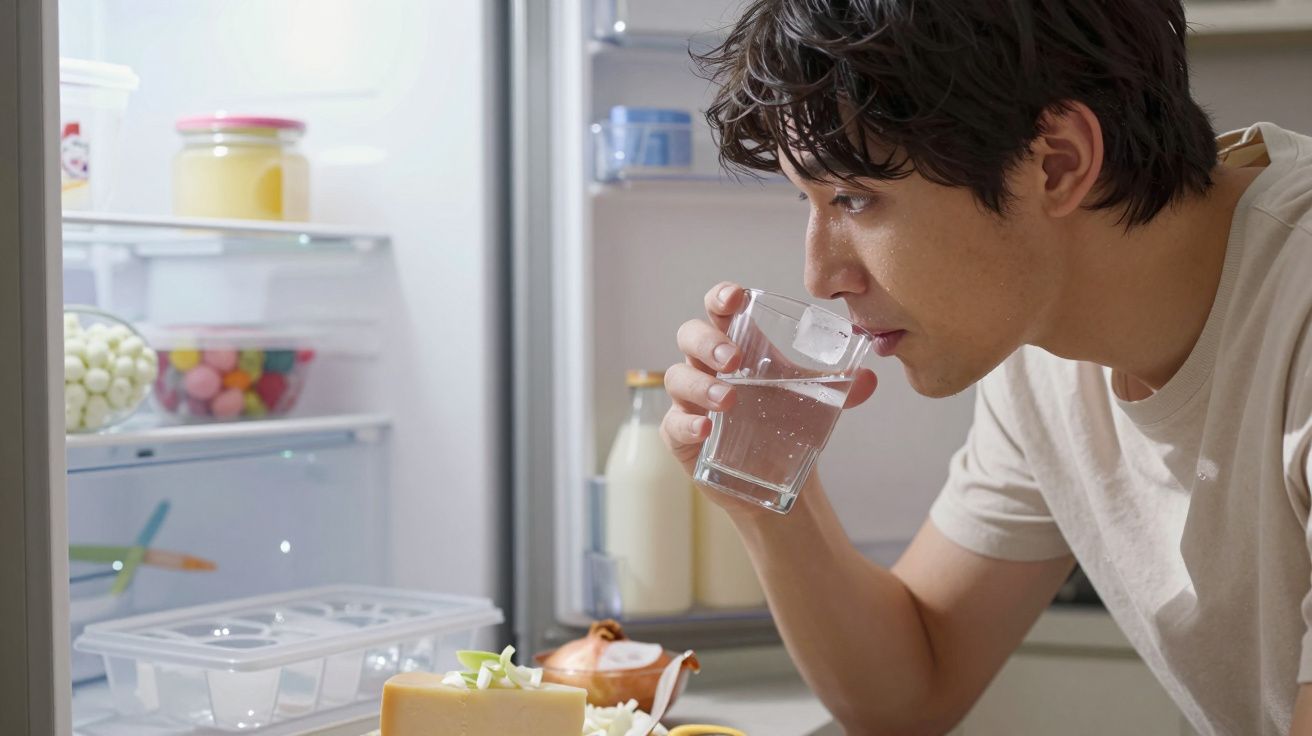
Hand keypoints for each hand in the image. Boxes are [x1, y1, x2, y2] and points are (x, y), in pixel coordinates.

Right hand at [661, 282, 878, 477]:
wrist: (777, 475)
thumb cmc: (785, 422)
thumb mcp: (812, 400)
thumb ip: (840, 387)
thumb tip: (870, 379)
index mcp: (737, 345)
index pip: (719, 309)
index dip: (721, 297)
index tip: (735, 298)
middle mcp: (707, 367)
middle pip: (689, 336)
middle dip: (708, 341)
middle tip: (733, 359)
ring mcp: (690, 400)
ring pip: (677, 377)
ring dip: (700, 384)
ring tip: (727, 400)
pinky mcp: (682, 435)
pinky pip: (673, 422)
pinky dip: (687, 422)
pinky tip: (706, 428)